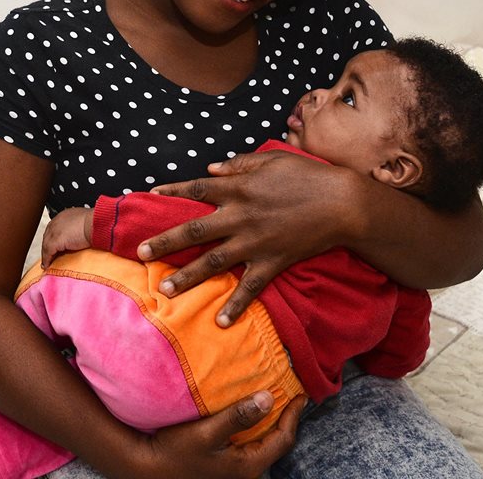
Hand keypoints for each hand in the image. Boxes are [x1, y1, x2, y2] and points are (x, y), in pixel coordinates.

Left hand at [41, 207, 93, 268]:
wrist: (98, 224)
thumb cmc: (97, 222)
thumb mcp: (86, 223)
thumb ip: (81, 227)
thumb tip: (83, 235)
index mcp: (65, 215)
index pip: (55, 228)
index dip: (54, 238)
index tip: (54, 247)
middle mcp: (57, 221)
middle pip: (48, 236)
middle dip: (48, 246)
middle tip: (49, 256)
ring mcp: (55, 231)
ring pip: (46, 244)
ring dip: (46, 255)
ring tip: (48, 263)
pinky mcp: (55, 241)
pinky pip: (47, 253)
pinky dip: (47, 260)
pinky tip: (48, 265)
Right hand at [125, 392, 304, 478]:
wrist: (148, 468)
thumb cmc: (175, 453)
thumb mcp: (206, 433)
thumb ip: (238, 416)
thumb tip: (268, 398)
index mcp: (247, 465)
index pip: (283, 439)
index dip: (294, 415)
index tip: (302, 394)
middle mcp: (244, 470)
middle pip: (275, 441)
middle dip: (284, 417)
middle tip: (289, 392)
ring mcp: (233, 468)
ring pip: (260, 441)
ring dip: (267, 420)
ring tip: (270, 397)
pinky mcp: (222, 463)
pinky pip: (246, 442)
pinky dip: (252, 424)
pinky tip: (245, 410)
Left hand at [144, 151, 351, 324]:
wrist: (344, 203)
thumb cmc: (310, 175)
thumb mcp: (273, 160)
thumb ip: (239, 165)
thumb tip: (211, 169)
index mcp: (238, 189)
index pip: (196, 189)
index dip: (173, 191)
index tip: (151, 193)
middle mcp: (240, 217)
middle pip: (194, 231)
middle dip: (164, 242)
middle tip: (138, 253)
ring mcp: (255, 242)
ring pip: (213, 262)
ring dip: (187, 277)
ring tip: (164, 290)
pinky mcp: (273, 262)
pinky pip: (250, 287)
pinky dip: (236, 305)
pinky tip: (221, 322)